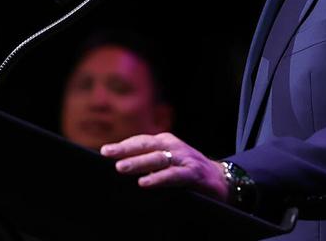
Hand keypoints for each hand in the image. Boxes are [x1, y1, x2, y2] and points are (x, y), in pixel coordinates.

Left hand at [100, 132, 228, 202]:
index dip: (123, 145)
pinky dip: (158, 178)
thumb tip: (122, 165)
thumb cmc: (188, 170)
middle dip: (125, 150)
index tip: (105, 151)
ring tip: (121, 168)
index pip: (141, 141)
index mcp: (165, 142)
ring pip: (157, 158)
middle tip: (107, 154)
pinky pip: (173, 175)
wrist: (220, 178)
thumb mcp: (168, 161)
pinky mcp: (193, 173)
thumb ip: (150, 161)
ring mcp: (183, 158)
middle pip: (146, 146)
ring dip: (139, 162)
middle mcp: (173, 146)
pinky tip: (145, 182)